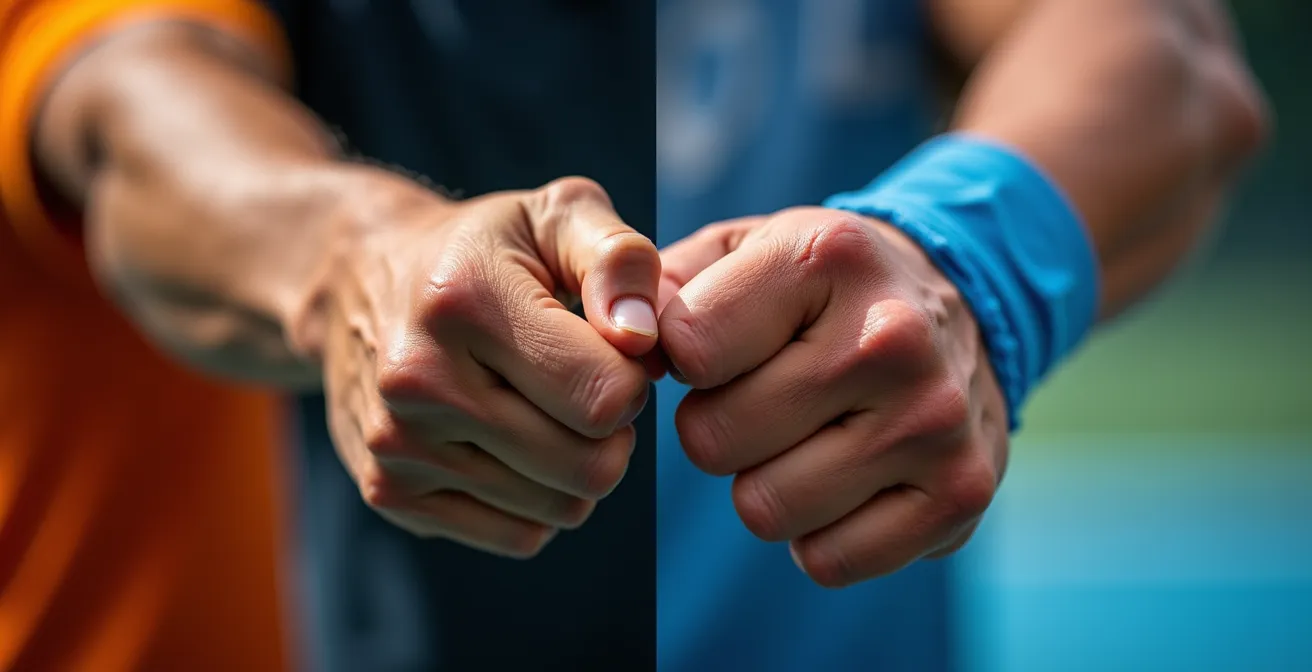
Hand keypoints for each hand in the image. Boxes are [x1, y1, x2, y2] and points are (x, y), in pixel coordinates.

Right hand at [293, 172, 658, 557]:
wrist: (360, 282)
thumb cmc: (485, 248)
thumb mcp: (557, 213)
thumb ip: (618, 259)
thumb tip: (642, 338)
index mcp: (464, 303)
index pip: (606, 397)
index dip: (633, 376)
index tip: (609, 347)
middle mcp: (417, 382)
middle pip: (591, 465)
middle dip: (613, 429)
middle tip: (584, 384)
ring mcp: (396, 447)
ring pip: (563, 509)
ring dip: (577, 465)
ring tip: (545, 407)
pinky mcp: (390, 494)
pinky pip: (521, 536)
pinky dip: (537, 499)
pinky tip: (510, 442)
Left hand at [657, 207, 1008, 586]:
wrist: (965, 302)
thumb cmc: (823, 287)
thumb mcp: (745, 246)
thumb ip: (664, 283)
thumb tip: (626, 342)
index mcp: (828, 257)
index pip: (688, 347)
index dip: (683, 359)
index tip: (717, 348)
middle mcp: (891, 337)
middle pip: (714, 440)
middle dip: (715, 427)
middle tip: (760, 399)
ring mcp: (933, 422)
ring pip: (765, 510)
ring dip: (764, 484)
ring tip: (805, 436)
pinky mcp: (960, 495)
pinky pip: (828, 561)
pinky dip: (818, 533)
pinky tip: (844, 478)